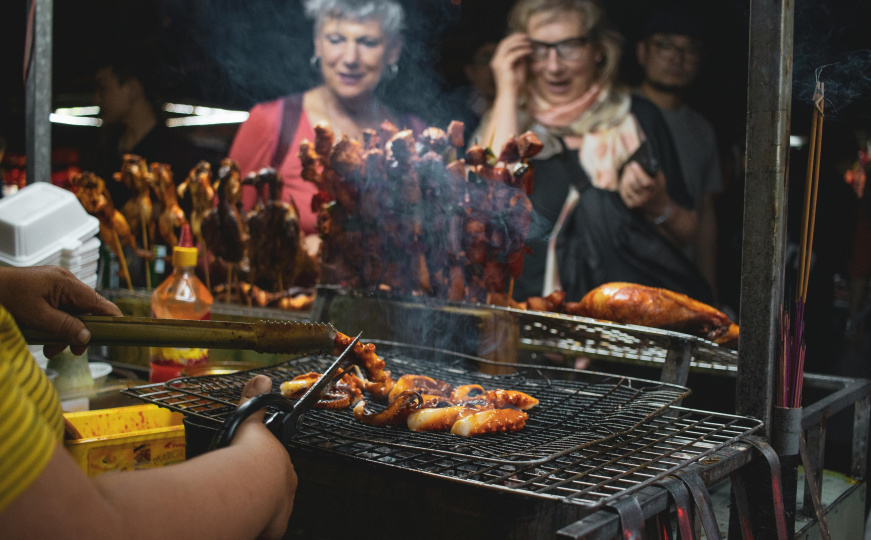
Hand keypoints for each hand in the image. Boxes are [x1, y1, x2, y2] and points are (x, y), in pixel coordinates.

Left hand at [0, 265, 121, 357]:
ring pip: (71, 312)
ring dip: (64, 332)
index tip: (121, 331)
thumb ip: (65, 327)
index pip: (98, 301)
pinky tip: (45, 338)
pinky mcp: (46, 290)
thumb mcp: (37, 317)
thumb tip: (87, 337)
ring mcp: (54, 285)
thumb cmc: (7, 298)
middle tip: (73, 352)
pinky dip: (55, 324)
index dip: (111, 317)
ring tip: (50, 349)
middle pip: (85, 309)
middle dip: (79, 331)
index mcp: (65, 283)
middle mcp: (64, 281)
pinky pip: (59, 309)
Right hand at [234, 375, 296, 538]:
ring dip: (255, 509)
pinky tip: (238, 520)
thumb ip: (255, 401)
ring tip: (235, 505)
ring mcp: (280, 511)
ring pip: (269, 511)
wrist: (247, 484)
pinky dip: (251, 525)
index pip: (276, 469)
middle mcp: (286, 490)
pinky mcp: (272, 530)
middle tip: (238, 490)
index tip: (247, 472)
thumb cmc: (247, 455)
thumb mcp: (250, 422)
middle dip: (260, 491)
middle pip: (274, 491)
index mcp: (283, 466)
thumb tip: (262, 379)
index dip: (262, 470)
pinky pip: (262, 529)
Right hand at [490, 33, 531, 97]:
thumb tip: (523, 49)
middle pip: (504, 42)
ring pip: (508, 46)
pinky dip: (522, 51)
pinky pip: (514, 54)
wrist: (509, 97)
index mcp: (496, 61)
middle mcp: (495, 60)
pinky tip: (529, 51)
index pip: (503, 44)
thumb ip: (519, 58)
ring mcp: (498, 63)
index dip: (513, 38)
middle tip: (527, 36)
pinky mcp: (503, 67)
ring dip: (520, 43)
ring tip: (529, 43)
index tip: (523, 37)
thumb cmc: (514, 85)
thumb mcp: (517, 68)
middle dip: (516, 37)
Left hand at [618, 162, 669, 217]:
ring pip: (627, 187)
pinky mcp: (632, 205)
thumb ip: (653, 170)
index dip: (638, 171)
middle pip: (633, 183)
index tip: (633, 163)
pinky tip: (624, 180)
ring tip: (626, 172)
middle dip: (629, 172)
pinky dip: (623, 186)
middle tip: (628, 166)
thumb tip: (642, 162)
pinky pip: (623, 193)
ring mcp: (638, 202)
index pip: (645, 181)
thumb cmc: (658, 188)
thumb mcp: (660, 179)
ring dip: (625, 178)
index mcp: (654, 189)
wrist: (659, 206)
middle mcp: (646, 196)